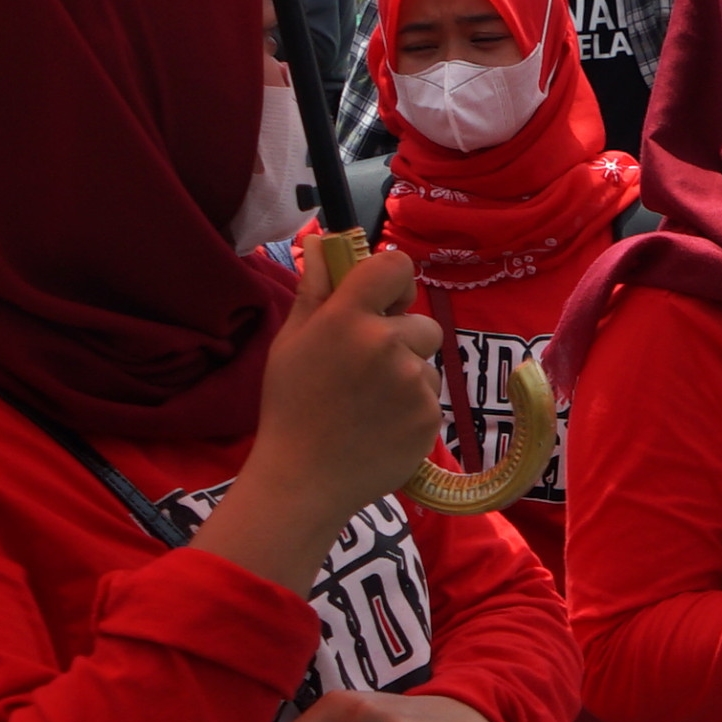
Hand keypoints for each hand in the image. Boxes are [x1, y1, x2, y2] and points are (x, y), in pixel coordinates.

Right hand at [193, 240, 442, 597]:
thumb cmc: (290, 405)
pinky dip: (412, 407)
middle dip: (401, 338)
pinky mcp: (431, 415)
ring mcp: (413, 382)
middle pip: (421, 322)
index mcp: (348, 317)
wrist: (304, 478)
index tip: (382, 299)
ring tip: (368, 402)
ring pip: (427, 363)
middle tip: (365, 367)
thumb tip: (325, 244)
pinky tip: (380, 424)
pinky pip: (430, 396)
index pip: (397, 266)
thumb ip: (316, 291)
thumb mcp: (291, 341)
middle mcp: (387, 343)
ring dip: (407, 374)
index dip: (393, 280)